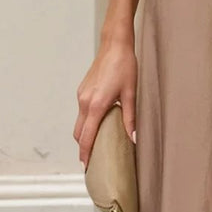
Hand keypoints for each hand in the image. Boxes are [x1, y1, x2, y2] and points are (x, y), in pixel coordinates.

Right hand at [73, 36, 137, 168]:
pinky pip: (81, 112)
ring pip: (79, 122)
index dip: (85, 154)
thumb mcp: (130, 93)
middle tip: (92, 160)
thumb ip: (130, 118)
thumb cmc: (125, 66)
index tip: (86, 167)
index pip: (86, 137)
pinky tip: (98, 124)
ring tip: (96, 145)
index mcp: (96, 105)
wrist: (114, 44)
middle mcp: (85, 102)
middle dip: (83, 148)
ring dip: (84, 135)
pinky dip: (86, 122)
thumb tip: (133, 139)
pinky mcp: (82, 90)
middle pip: (79, 133)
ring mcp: (81, 95)